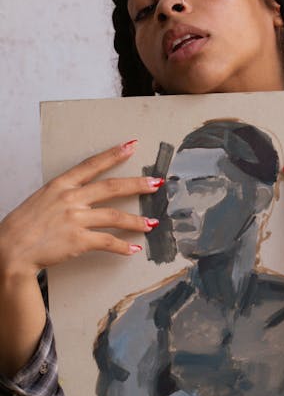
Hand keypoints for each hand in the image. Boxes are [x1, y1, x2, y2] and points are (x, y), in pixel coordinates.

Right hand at [0, 140, 162, 278]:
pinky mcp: (78, 241)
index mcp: (60, 185)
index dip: (114, 154)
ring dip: (137, 221)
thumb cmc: (23, 225)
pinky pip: (107, 242)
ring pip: (115, 217)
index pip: (92, 165)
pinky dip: (122, 247)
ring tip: (152, 224)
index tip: (131, 146)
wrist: (9, 249)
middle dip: (138, 184)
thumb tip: (83, 195)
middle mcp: (70, 199)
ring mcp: (75, 219)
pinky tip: (133, 249)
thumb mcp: (41, 199)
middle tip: (156, 183)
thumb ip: (63, 194)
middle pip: (112, 188)